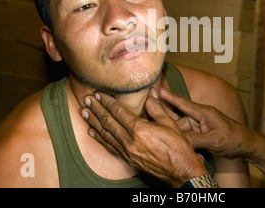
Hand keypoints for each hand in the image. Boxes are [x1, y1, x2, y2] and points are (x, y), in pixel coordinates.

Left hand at [81, 88, 208, 186]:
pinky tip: (92, 132)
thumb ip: (156, 107)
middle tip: (87, 99)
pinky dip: (99, 138)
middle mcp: (129, 141)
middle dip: (96, 109)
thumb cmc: (178, 147)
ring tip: (84, 112)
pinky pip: (109, 146)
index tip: (99, 94)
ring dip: (93, 122)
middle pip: (108, 122)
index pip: (118, 112)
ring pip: (105, 134)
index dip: (107, 102)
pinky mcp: (127, 159)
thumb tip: (151, 93)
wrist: (180, 170)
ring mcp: (127, 151)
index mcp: (140, 129)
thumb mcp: (169, 123)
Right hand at [160, 87, 252, 158]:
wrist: (247, 145)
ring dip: (182, 139)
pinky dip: (187, 143)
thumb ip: (194, 140)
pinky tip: (188, 150)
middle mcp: (200, 117)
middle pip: (179, 120)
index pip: (182, 103)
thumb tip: (176, 140)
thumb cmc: (233, 139)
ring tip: (185, 147)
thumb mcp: (213, 141)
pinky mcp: (202, 133)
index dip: (168, 96)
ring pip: (183, 130)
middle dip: (171, 127)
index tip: (156, 89)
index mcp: (203, 112)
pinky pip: (189, 136)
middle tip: (160, 132)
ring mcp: (201, 125)